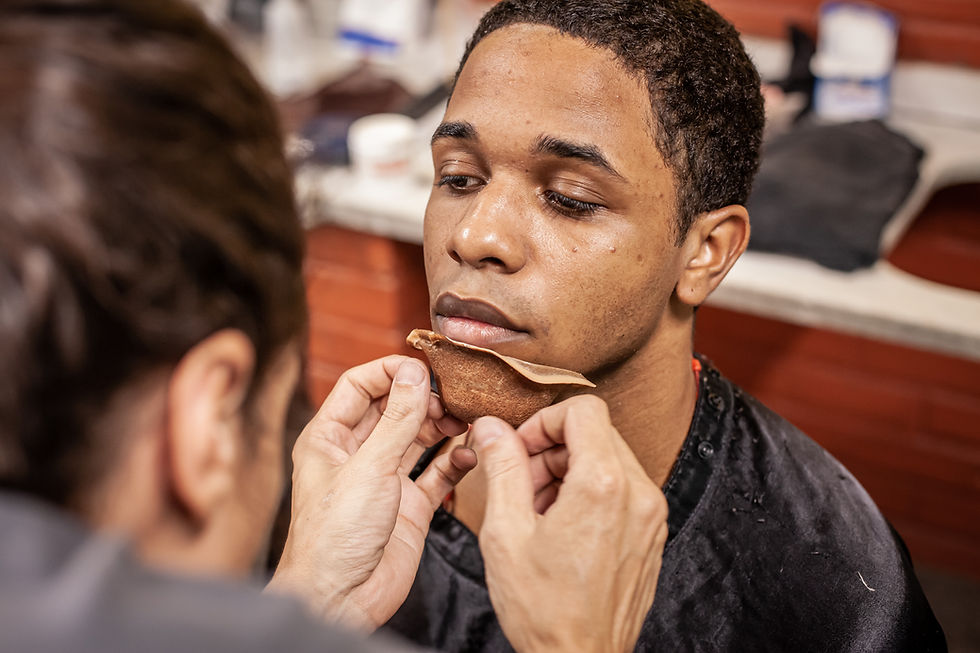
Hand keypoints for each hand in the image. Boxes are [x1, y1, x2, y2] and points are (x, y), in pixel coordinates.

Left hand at [266, 356, 474, 629]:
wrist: (342, 599)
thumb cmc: (334, 537)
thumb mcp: (368, 468)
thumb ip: (398, 420)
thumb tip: (415, 375)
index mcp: (329, 437)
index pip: (359, 385)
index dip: (390, 372)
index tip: (423, 369)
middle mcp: (357, 454)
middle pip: (393, 409)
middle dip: (422, 399)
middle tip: (452, 398)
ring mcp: (384, 479)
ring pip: (417, 438)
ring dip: (442, 427)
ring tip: (464, 420)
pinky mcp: (408, 505)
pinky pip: (436, 473)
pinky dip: (455, 462)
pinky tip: (471, 454)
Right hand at [471, 395, 667, 652]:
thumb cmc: (544, 608)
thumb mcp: (506, 532)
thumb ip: (501, 468)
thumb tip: (490, 427)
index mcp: (603, 485)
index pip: (582, 411)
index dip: (543, 422)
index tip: (519, 449)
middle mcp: (638, 494)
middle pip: (595, 433)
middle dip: (551, 449)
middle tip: (520, 485)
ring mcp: (651, 515)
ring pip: (609, 459)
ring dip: (568, 471)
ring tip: (537, 512)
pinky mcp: (652, 533)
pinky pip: (621, 489)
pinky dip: (589, 492)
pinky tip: (560, 527)